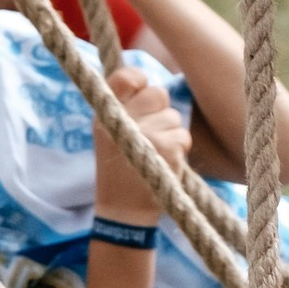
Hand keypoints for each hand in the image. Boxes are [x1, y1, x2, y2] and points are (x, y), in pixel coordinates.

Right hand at [91, 60, 188, 225]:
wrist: (123, 211)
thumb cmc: (118, 168)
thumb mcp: (108, 133)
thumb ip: (124, 107)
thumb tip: (147, 81)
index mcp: (105, 115)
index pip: (124, 76)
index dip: (139, 80)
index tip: (141, 90)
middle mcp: (123, 121)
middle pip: (158, 93)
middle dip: (161, 110)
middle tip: (152, 131)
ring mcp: (146, 134)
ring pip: (173, 116)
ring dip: (170, 134)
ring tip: (154, 154)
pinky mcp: (166, 150)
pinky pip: (183, 136)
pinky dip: (178, 150)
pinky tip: (163, 164)